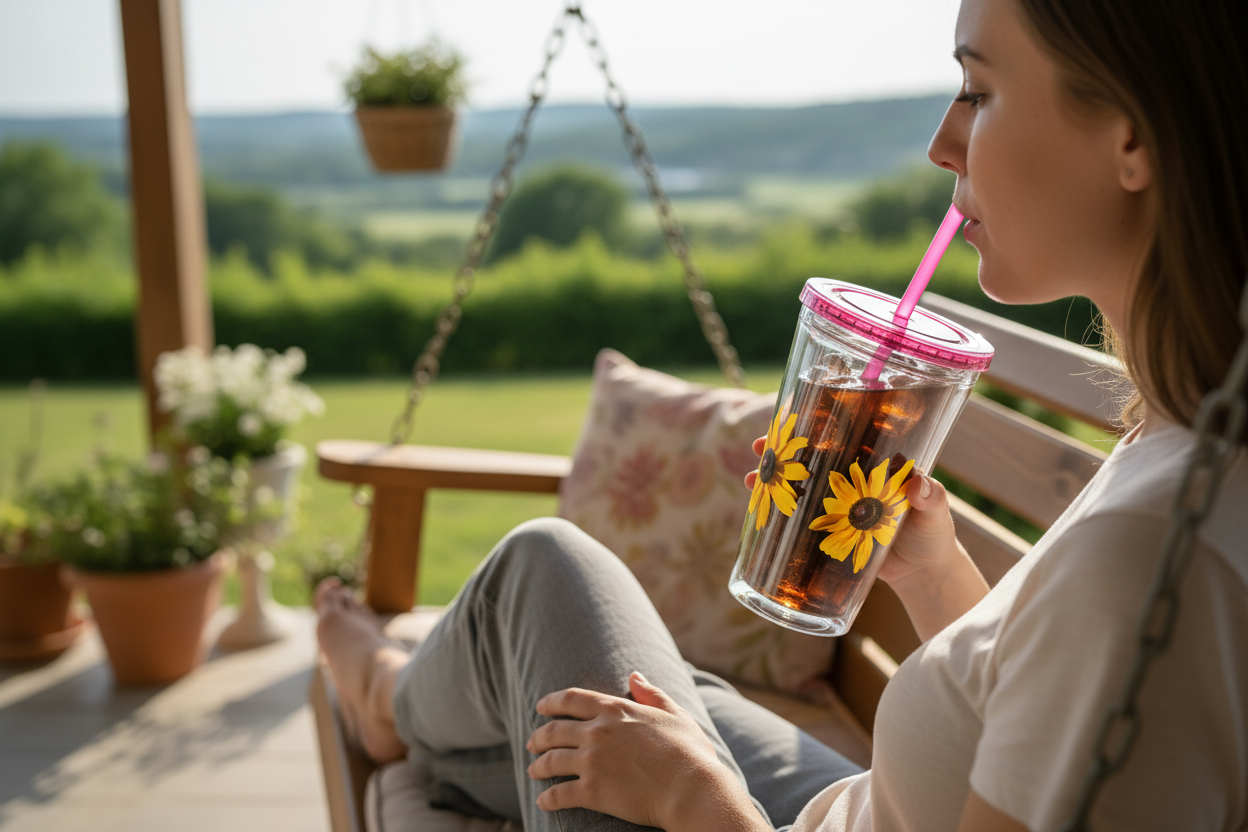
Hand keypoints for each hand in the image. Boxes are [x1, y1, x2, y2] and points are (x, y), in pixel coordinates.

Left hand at [526, 672, 757, 830]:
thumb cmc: (690, 752)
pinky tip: (543, 802)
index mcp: (615, 710)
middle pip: (555, 730)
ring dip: (538, 766)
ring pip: (551, 761)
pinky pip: (559, 794)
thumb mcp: (674, 714)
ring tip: (533, 771)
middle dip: (539, 736)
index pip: (572, 700)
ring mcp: (591, 761)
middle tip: (531, 743)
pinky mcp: (591, 792)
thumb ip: (652, 694)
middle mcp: (597, 732)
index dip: (552, 702)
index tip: (540, 706)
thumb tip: (634, 675)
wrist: (692, 789)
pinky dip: (548, 798)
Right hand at [742, 435, 982, 638]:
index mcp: (874, 465)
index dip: (815, 426)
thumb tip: (918, 484)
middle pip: (810, 457)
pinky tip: (759, 511)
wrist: (925, 574)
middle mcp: (850, 480)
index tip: (793, 419)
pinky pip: (801, 518)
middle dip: (782, 450)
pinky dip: (779, 513)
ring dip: (772, 480)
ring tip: (750, 480)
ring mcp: (837, 506)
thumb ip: (931, 497)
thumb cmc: (935, 535)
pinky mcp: (830, 533)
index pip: (841, 436)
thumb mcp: (936, 511)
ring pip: (800, 485)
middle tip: (759, 447)